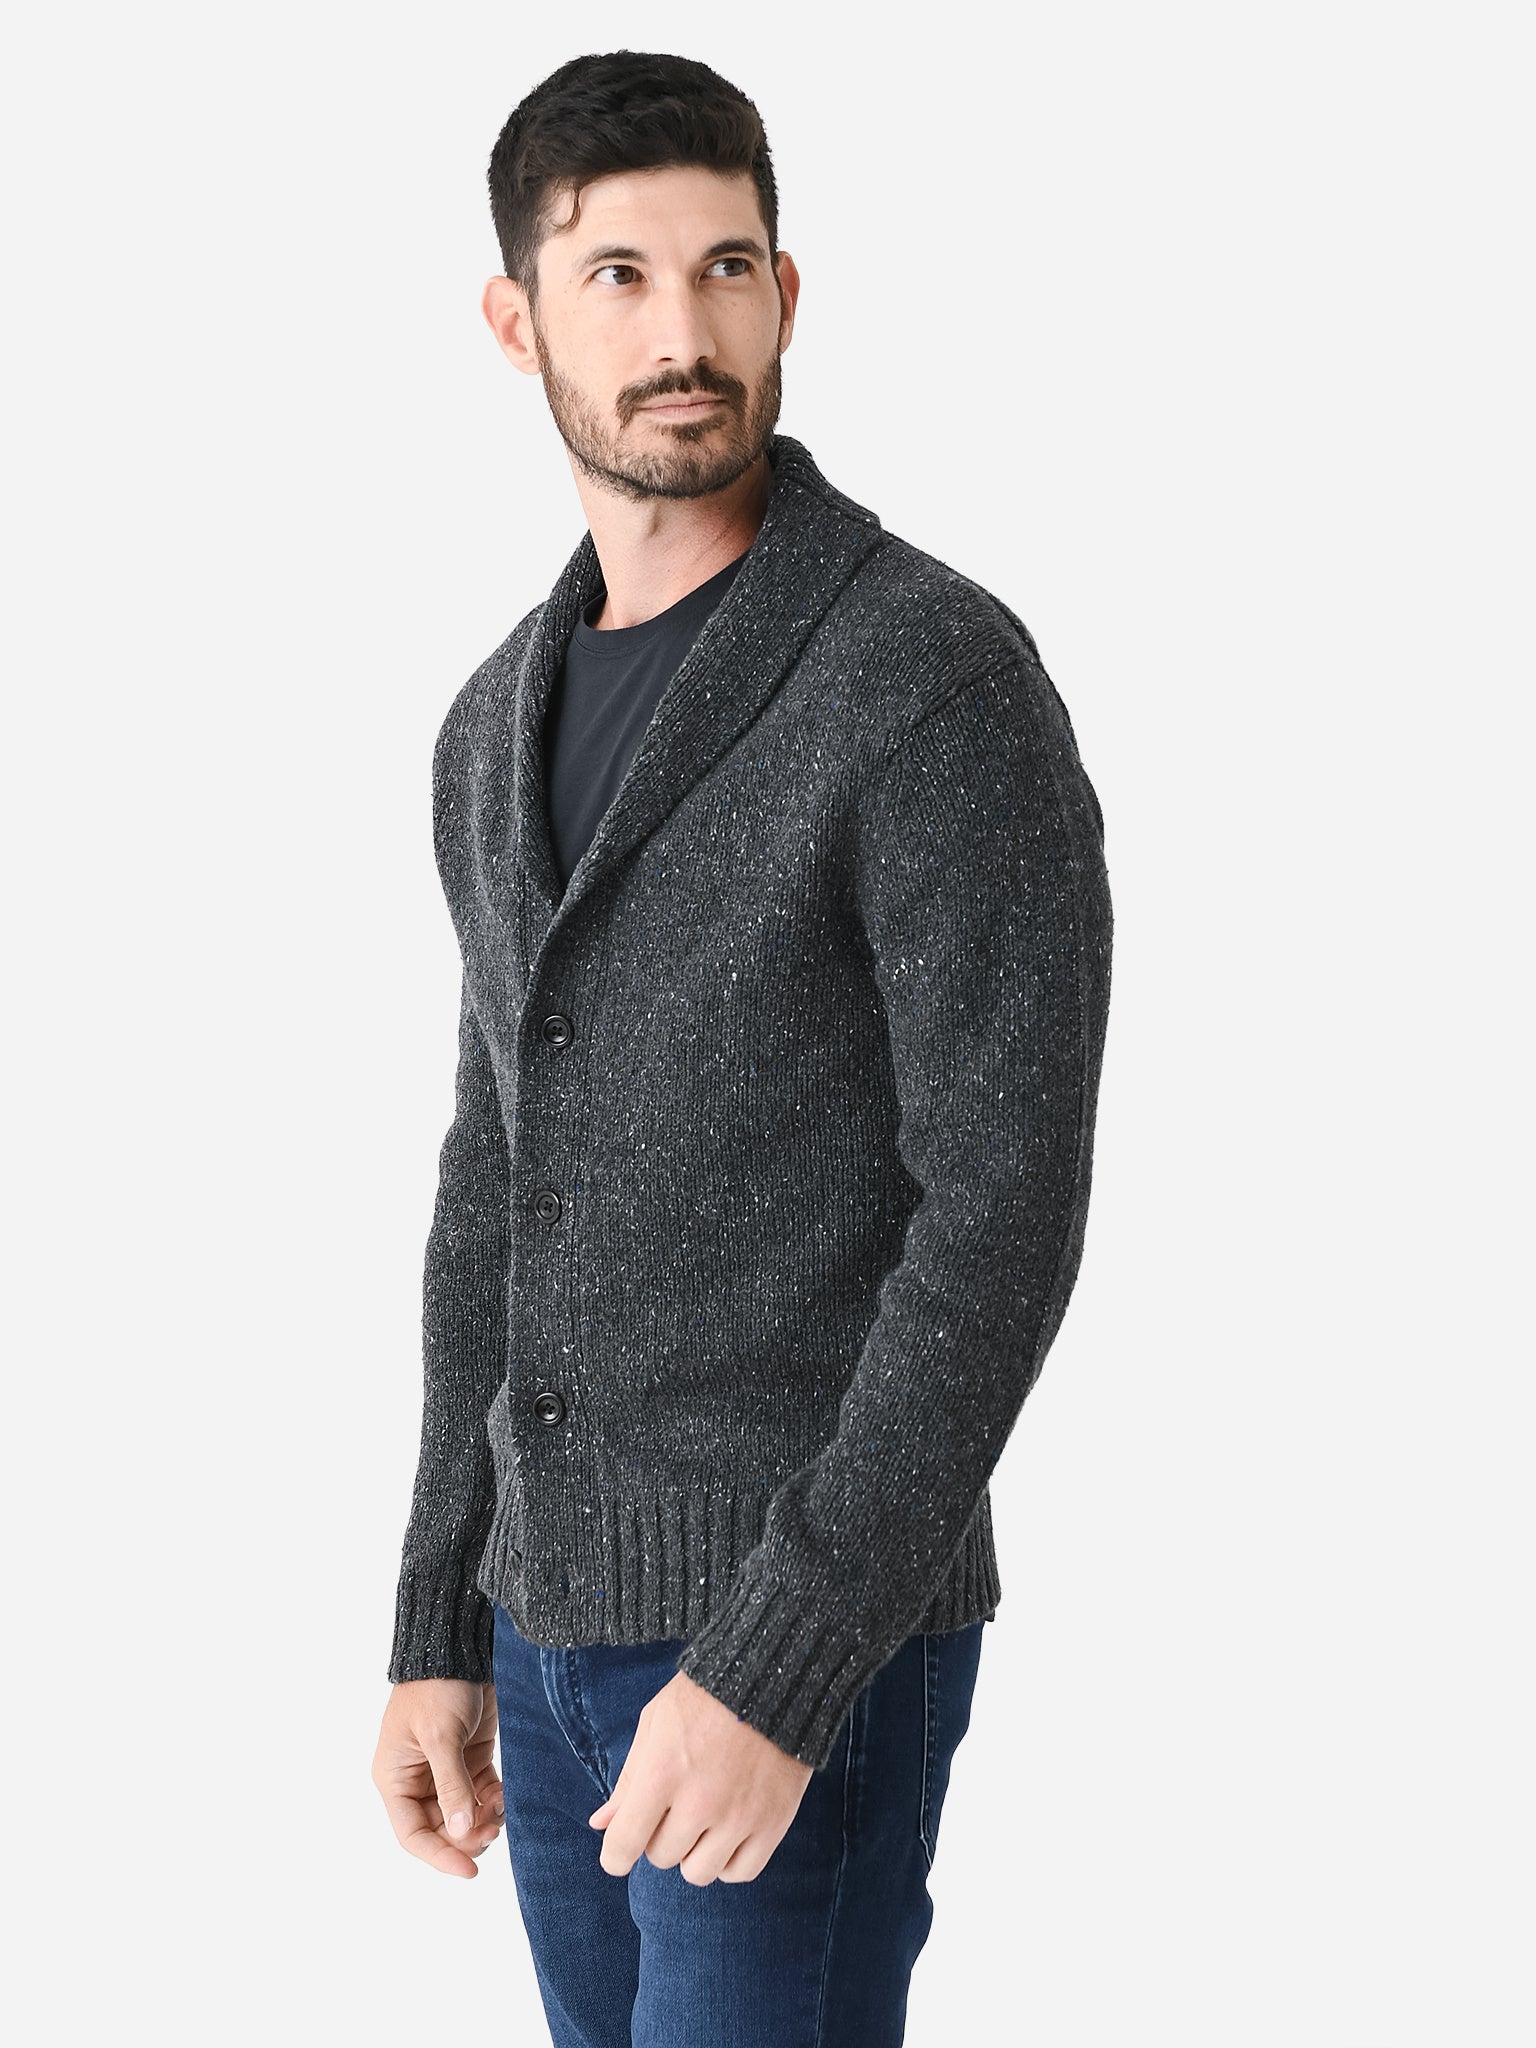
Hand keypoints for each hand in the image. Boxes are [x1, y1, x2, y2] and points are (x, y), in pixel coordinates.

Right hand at [373, 1678, 503, 1878]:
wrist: (460, 1645)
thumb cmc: (438, 1686)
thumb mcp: (441, 1736)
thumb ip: (452, 1784)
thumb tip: (461, 1831)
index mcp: (396, 1776)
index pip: (412, 1833)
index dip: (439, 1855)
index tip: (469, 1870)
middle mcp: (417, 1779)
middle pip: (441, 1829)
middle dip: (466, 1835)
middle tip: (492, 1830)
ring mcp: (445, 1769)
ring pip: (464, 1815)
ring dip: (484, 1818)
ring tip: (500, 1806)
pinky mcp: (471, 1757)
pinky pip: (482, 1794)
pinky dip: (495, 1800)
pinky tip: (505, 1793)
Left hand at [587, 1670, 813, 1885]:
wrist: (772, 1677)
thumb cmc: (705, 1698)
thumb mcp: (656, 1723)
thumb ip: (630, 1778)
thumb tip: (601, 1824)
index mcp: (662, 1773)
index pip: (624, 1844)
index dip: (615, 1855)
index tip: (620, 1851)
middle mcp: (699, 1802)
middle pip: (661, 1857)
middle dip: (660, 1835)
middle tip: (675, 1804)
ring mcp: (739, 1816)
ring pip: (698, 1872)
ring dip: (694, 1851)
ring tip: (703, 1818)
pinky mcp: (773, 1823)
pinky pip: (739, 1873)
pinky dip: (729, 1860)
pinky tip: (728, 1831)